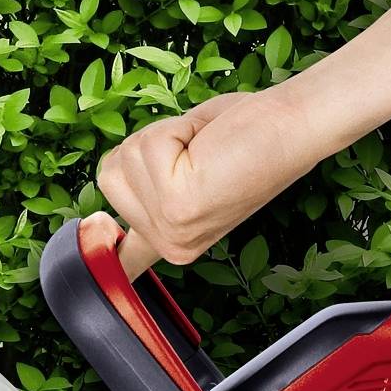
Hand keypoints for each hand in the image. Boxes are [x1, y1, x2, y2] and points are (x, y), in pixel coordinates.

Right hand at [96, 88, 316, 278]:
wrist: (293, 127)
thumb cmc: (249, 139)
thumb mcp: (187, 175)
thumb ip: (149, 198)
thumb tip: (104, 214)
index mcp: (174, 241)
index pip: (125, 261)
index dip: (103, 254)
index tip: (96, 263)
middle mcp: (171, 245)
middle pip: (110, 177)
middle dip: (149, 149)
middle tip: (199, 154)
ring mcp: (172, 229)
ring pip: (124, 158)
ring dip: (162, 138)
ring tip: (204, 149)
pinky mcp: (177, 205)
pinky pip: (144, 146)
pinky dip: (173, 131)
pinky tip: (205, 146)